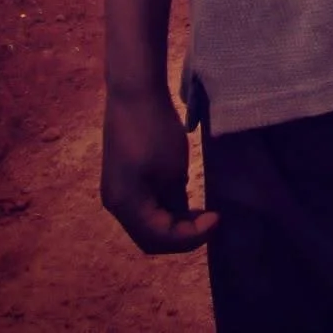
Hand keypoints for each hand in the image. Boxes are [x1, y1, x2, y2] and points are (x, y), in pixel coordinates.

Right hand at [101, 86, 217, 253]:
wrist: (134, 94)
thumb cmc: (154, 129)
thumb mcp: (172, 170)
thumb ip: (176, 200)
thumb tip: (181, 216)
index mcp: (125, 206)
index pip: (159, 238)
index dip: (191, 236)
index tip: (217, 219)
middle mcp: (115, 205)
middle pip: (150, 237)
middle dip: (181, 235)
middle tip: (210, 221)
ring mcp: (116, 192)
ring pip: (146, 223)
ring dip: (173, 223)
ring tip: (201, 213)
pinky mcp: (121, 180)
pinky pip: (143, 207)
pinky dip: (164, 209)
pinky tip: (184, 198)